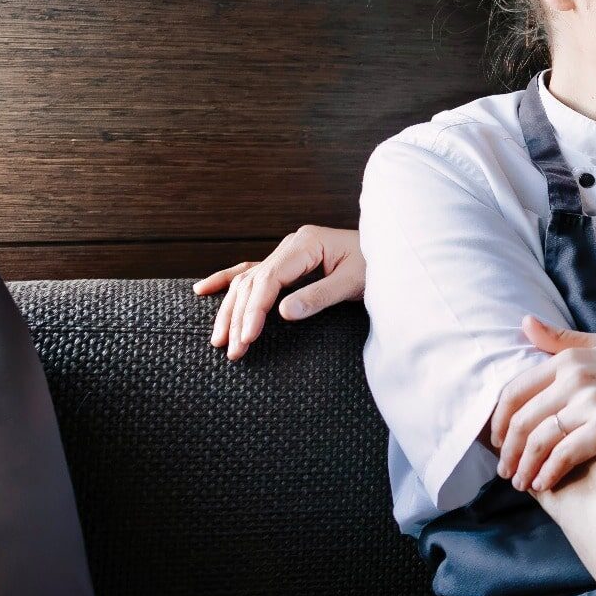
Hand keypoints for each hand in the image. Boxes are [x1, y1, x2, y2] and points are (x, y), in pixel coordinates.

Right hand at [194, 225, 364, 359]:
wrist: (392, 251)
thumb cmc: (378, 266)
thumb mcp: (354, 282)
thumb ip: (320, 296)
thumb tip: (283, 313)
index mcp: (306, 244)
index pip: (270, 279)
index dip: (255, 310)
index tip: (247, 337)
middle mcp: (292, 245)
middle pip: (253, 282)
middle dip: (239, 317)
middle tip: (232, 351)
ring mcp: (288, 252)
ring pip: (247, 280)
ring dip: (230, 309)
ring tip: (218, 340)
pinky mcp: (289, 263)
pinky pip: (251, 272)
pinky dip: (227, 281)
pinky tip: (203, 290)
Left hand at [489, 317, 595, 493]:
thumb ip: (561, 340)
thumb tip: (524, 322)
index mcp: (570, 359)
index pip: (514, 391)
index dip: (498, 422)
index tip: (497, 442)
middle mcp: (576, 378)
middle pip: (522, 420)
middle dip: (508, 451)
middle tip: (505, 470)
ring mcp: (592, 403)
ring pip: (539, 440)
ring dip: (525, 467)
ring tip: (522, 483)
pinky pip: (565, 455)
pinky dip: (549, 473)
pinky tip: (545, 484)